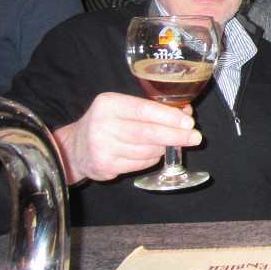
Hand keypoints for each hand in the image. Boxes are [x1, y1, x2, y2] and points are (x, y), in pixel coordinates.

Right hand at [52, 92, 201, 183]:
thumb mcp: (123, 107)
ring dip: (164, 148)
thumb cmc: (107, 122)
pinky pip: (140, 163)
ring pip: (146, 150)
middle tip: (195, 138)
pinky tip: (152, 153)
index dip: (169, 117)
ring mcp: (102, 147)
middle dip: (176, 136)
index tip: (189, 122)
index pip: (144, 110)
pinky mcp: (105, 166)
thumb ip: (152, 108)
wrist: (75, 147)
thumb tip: (186, 113)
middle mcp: (102, 125)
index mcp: (109, 104)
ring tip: (170, 143)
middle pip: (147, 133)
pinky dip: (152, 158)